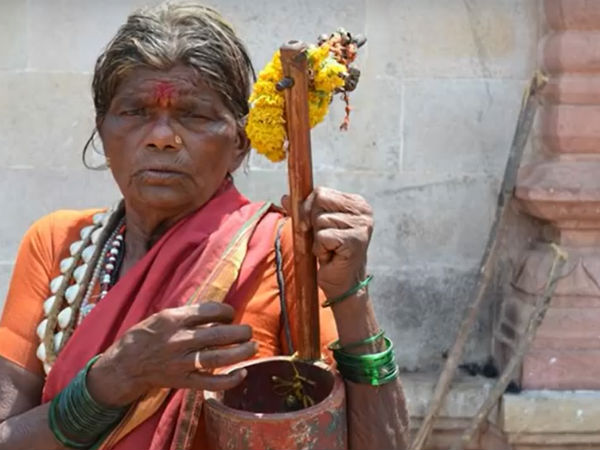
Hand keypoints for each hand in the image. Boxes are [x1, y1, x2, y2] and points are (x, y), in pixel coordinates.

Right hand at [87, 302, 256, 406]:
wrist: (126, 365)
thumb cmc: (146, 335)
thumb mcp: (163, 316)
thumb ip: (190, 314)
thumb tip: (219, 312)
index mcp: (174, 320)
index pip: (209, 311)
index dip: (226, 311)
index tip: (231, 314)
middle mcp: (179, 341)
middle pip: (219, 335)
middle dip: (240, 332)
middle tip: (249, 331)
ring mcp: (181, 363)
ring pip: (218, 358)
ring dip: (240, 352)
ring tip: (253, 346)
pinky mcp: (183, 381)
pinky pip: (211, 383)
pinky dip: (229, 380)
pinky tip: (242, 372)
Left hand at [282, 186, 372, 299]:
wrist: (343, 283)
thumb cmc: (330, 253)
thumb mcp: (314, 227)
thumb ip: (302, 210)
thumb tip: (285, 197)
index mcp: (356, 203)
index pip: (321, 192)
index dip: (308, 208)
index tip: (313, 226)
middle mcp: (363, 211)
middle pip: (320, 200)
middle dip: (312, 221)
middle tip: (323, 239)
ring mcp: (361, 226)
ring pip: (320, 220)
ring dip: (317, 238)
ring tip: (329, 249)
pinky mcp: (355, 241)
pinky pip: (323, 236)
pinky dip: (320, 248)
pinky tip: (331, 256)